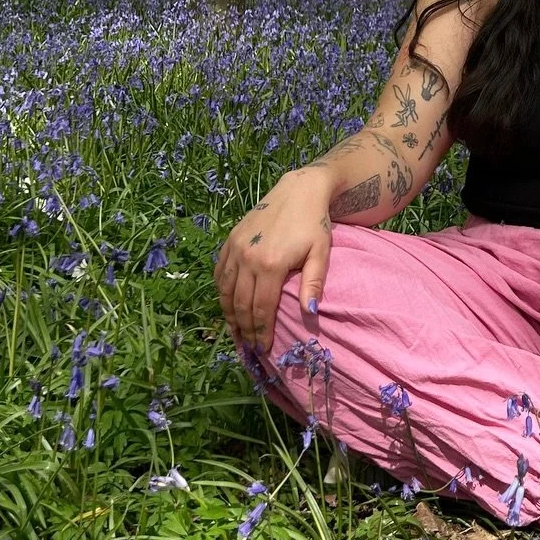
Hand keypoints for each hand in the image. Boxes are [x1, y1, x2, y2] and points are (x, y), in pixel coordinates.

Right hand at [214, 168, 333, 356]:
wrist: (298, 190)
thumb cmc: (314, 223)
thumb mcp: (320, 253)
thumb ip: (313, 283)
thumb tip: (309, 312)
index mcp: (271, 264)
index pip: (261, 308)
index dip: (261, 331)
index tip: (263, 349)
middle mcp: (248, 258)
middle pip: (241, 304)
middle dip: (244, 329)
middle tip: (249, 347)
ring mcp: (236, 248)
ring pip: (225, 291)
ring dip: (229, 315)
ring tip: (236, 332)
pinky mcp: (230, 240)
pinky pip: (220, 272)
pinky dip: (222, 292)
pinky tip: (227, 304)